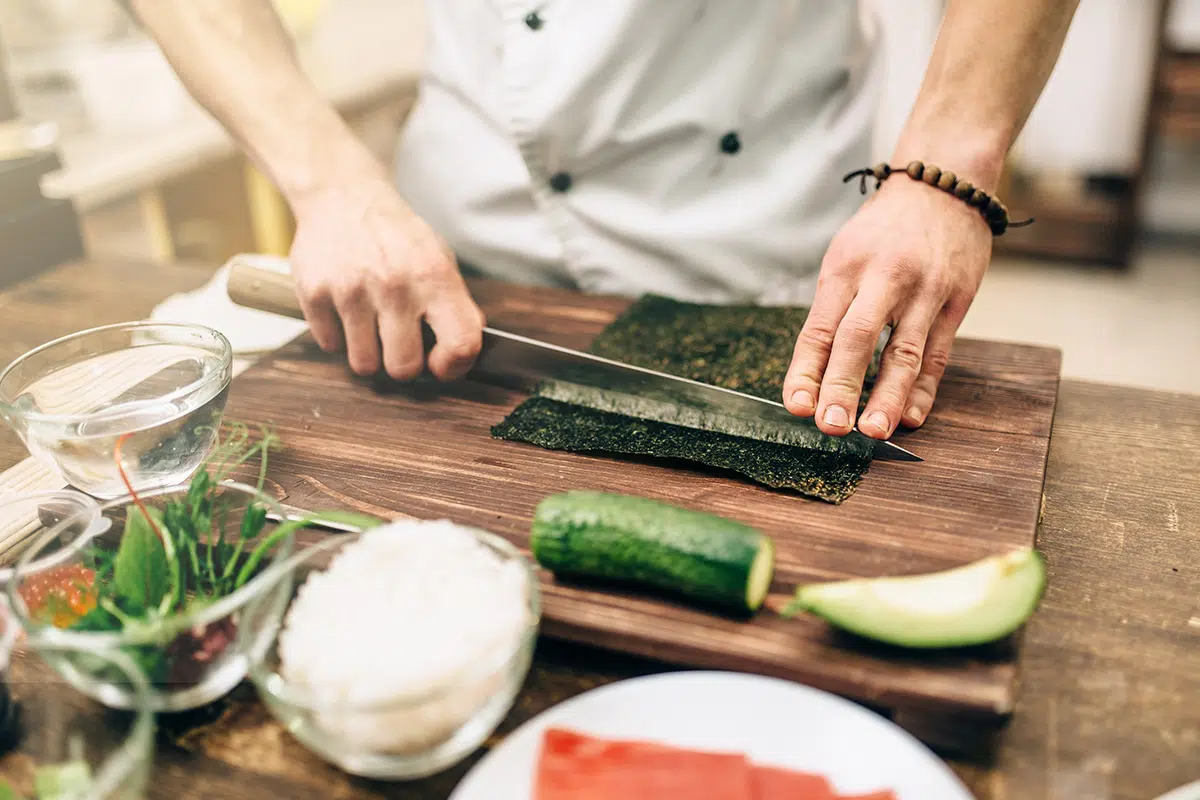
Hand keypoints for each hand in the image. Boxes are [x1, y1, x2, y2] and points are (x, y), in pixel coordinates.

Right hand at [288, 176, 485, 380]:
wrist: (343, 196)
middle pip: (403, 368)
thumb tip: (464, 351)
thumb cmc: (397, 236)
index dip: (453, 365)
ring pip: (364, 364)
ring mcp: (350, 289)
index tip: (440, 362)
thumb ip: (455, 304)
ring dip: (369, 353)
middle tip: (399, 343)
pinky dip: (338, 336)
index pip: (460, 344)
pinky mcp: (315, 293)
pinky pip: (330, 345)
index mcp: (434, 276)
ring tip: (371, 326)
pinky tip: (346, 310)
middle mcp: (394, 284)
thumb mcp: (439, 259)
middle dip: (403, 363)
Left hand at [782, 176, 991, 438]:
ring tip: (874, 431)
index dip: (806, 371)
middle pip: (858, 339)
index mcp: (845, 268)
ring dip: (888, 396)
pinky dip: (924, 388)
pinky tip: (910, 415)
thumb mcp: (845, 257)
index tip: (796, 406)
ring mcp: (924, 290)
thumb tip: (813, 374)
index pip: (819, 329)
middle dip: (842, 387)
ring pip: (904, 352)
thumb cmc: (883, 232)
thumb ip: (832, 310)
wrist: (943, 187)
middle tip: (831, 427)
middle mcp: (884, 278)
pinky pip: (939, 353)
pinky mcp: (957, 300)